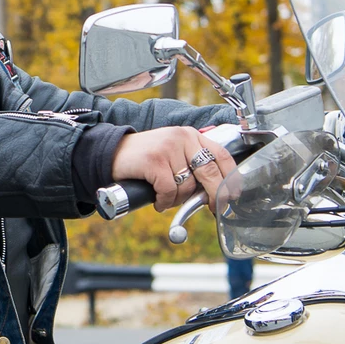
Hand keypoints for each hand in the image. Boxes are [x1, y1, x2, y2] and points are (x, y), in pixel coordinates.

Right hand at [110, 128, 235, 211]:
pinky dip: (164, 201)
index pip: (222, 155)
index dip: (231, 178)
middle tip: (213, 207)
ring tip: (166, 198)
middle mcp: (183, 138)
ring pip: (188, 186)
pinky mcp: (154, 161)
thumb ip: (194, 166)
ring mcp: (168, 148)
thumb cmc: (146, 159)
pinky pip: (169, 191)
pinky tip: (157, 201)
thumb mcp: (174, 154)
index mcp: (192, 136)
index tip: (233, 195)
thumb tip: (215, 193)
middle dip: (215, 195)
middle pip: (211, 172)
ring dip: (179, 200)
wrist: (111, 153)